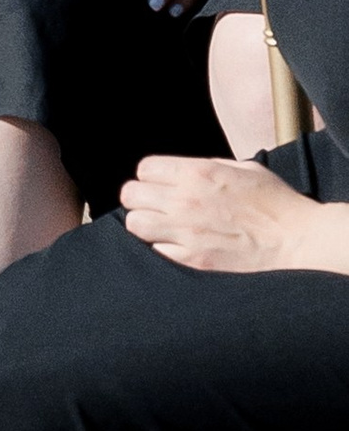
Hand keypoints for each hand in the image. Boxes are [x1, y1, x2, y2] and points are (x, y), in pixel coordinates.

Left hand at [119, 152, 348, 275]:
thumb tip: (182, 172)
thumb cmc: (275, 203)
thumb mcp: (242, 169)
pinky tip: (178, 251)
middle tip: (156, 208)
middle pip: (131, 195)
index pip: (144, 169)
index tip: (161, 187)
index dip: (151, 177)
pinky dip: (162, 252)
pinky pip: (157, 254)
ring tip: (162, 230)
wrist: (298, 242)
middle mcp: (185, 200)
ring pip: (136, 225)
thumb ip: (206, 167)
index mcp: (197, 172)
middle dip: (141, 200)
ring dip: (145, 226)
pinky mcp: (195, 263)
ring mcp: (188, 233)